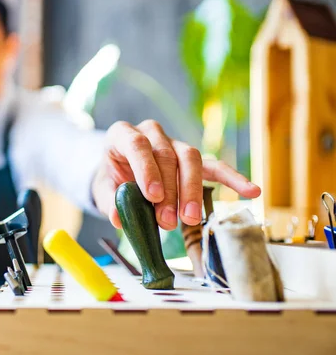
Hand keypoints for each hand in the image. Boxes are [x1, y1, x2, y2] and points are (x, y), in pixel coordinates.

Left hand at [92, 120, 260, 230]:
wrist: (117, 173)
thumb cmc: (111, 179)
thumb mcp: (103, 190)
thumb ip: (110, 201)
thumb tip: (119, 217)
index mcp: (123, 134)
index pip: (138, 145)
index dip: (147, 169)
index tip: (153, 195)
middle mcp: (151, 133)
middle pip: (167, 155)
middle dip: (170, 190)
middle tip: (168, 221)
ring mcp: (174, 143)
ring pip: (190, 158)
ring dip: (191, 190)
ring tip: (189, 219)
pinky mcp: (192, 159)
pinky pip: (214, 166)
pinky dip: (232, 178)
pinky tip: (250, 191)